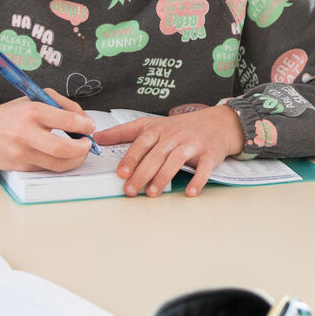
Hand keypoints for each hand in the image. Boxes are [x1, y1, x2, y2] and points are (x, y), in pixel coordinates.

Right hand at [0, 91, 93, 171]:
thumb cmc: (13, 114)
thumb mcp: (37, 98)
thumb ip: (64, 105)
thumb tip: (85, 121)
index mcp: (33, 112)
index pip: (68, 121)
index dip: (86, 126)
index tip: (89, 126)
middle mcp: (26, 134)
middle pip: (65, 149)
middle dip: (83, 148)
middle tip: (87, 144)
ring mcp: (23, 153)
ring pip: (59, 164)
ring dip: (76, 159)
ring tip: (78, 151)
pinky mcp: (21, 167)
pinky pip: (48, 169)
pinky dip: (60, 163)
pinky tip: (61, 155)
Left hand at [95, 105, 245, 196]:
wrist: (217, 123)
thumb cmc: (180, 127)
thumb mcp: (151, 124)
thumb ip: (123, 132)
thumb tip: (97, 137)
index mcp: (159, 129)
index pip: (142, 143)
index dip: (131, 158)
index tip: (122, 173)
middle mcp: (175, 136)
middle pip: (156, 155)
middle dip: (142, 173)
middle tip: (131, 190)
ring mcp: (193, 144)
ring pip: (176, 161)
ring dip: (163, 177)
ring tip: (152, 193)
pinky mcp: (209, 154)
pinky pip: (203, 168)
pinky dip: (197, 180)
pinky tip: (189, 192)